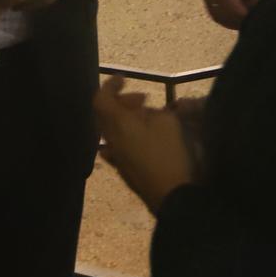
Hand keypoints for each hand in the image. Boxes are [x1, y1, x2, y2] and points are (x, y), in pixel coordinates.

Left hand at [94, 75, 193, 213]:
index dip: (110, 85)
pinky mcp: (125, 172)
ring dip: (125, 119)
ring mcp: (116, 158)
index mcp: (118, 125)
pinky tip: (145, 138)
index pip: (101, 99)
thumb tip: (146, 113)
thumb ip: (154, 113)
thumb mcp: (168, 123)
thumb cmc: (171, 155)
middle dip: (122, 102)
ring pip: (112, 131)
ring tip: (149, 118)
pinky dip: (127, 135)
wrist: (173, 198)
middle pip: (105, 115)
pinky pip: (119, 146)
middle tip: (144, 99)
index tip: (125, 78)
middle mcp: (111, 141)